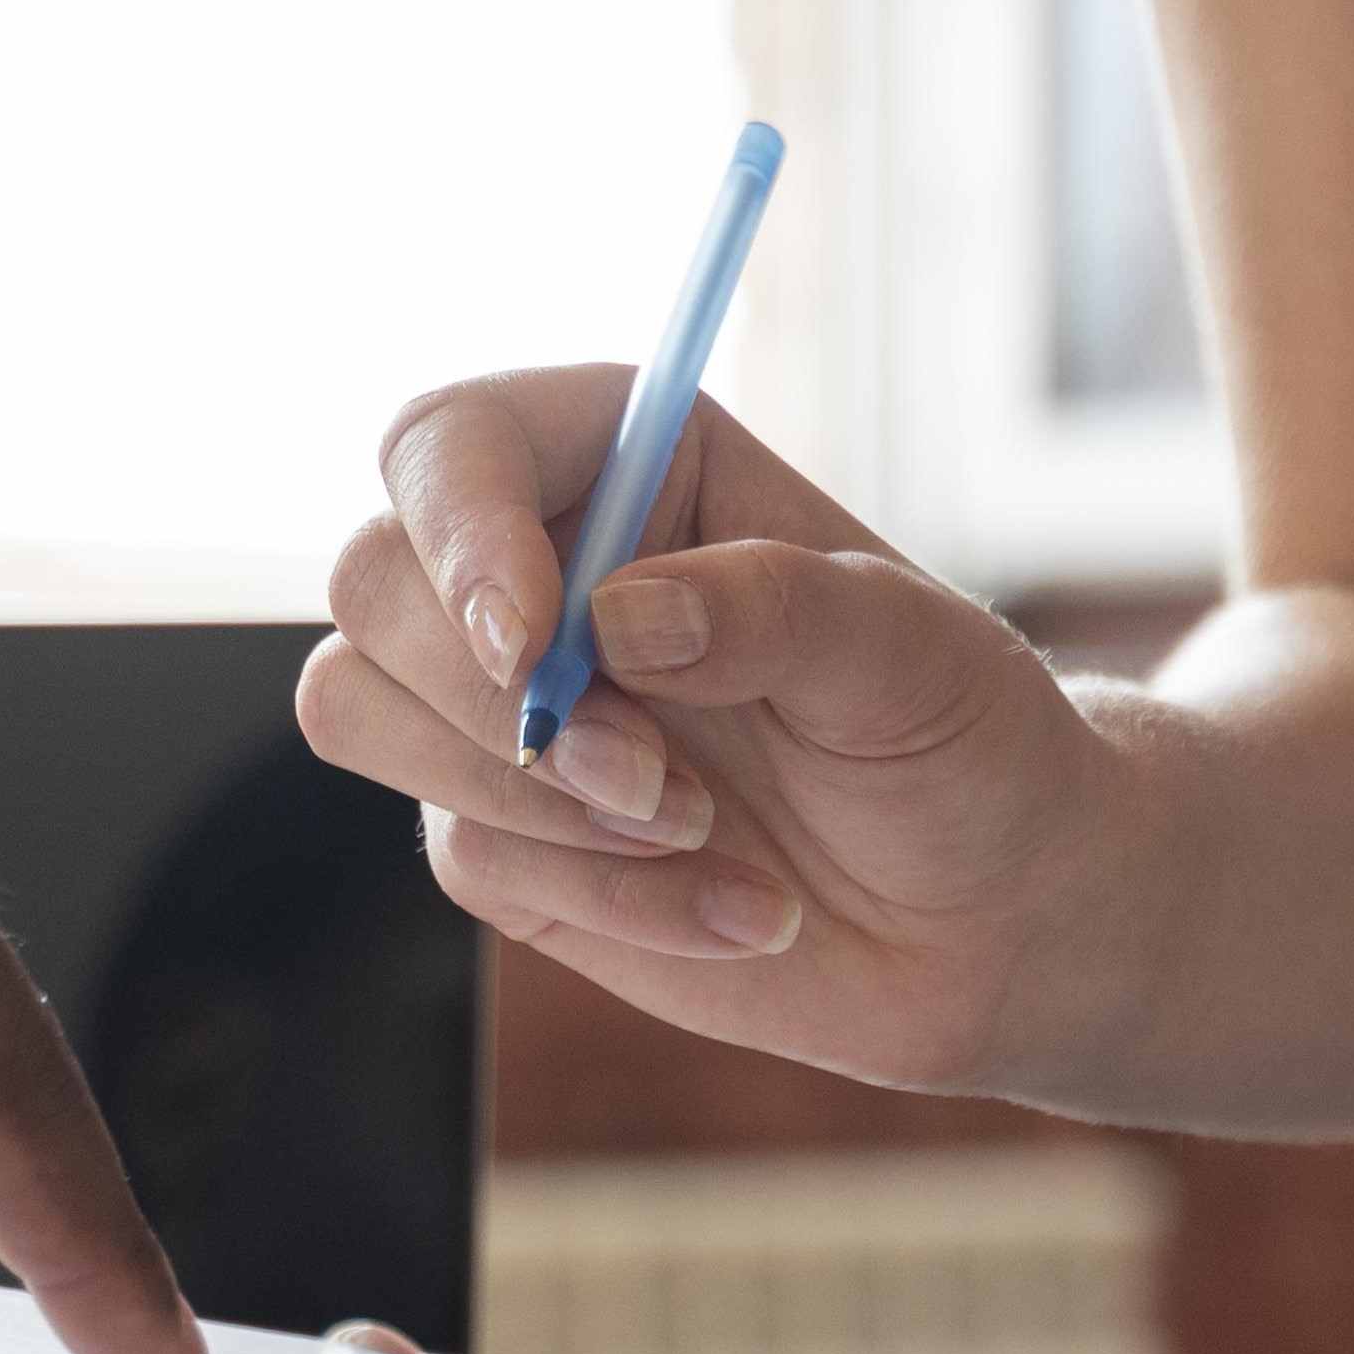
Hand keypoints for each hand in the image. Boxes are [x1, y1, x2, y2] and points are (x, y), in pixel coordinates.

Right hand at [298, 367, 1139, 1100]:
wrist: (990, 914)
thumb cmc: (962, 738)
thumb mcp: (908, 651)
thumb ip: (768, 607)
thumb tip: (613, 618)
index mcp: (624, 465)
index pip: (450, 439)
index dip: (456, 525)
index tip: (531, 637)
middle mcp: (534, 569)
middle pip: (373, 580)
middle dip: (494, 699)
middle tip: (654, 776)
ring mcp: (499, 706)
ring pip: (362, 711)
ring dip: (532, 800)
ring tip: (708, 834)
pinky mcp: (499, 835)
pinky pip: (466, 855)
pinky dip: (609, 897)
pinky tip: (735, 905)